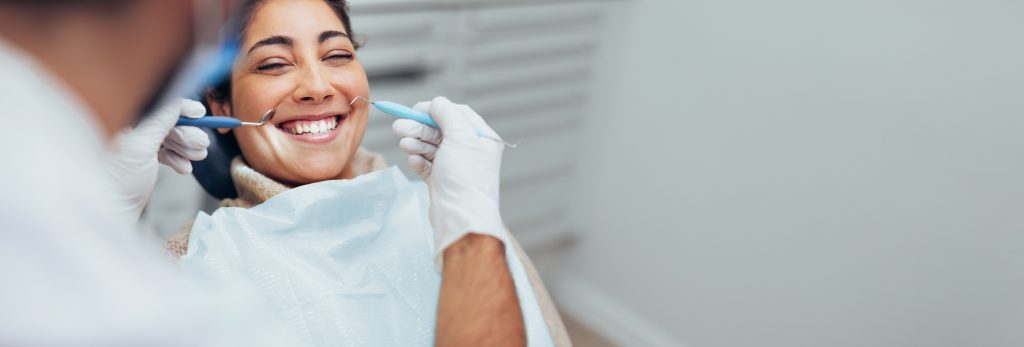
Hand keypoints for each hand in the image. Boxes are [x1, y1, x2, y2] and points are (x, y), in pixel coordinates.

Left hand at [107, 98, 208, 221]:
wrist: (112, 212)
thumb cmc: (117, 182)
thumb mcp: (140, 146)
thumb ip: (159, 120)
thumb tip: (177, 101)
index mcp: (122, 119)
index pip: (157, 104)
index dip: (180, 108)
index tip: (200, 113)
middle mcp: (129, 128)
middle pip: (167, 121)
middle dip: (187, 134)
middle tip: (201, 145)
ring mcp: (136, 144)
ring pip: (170, 137)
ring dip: (186, 147)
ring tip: (195, 158)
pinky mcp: (143, 159)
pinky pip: (167, 152)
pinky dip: (178, 159)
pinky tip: (183, 168)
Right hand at [392, 97, 506, 263]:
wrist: (461, 218)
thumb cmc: (465, 177)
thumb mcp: (460, 136)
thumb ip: (447, 113)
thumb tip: (436, 103)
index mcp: (482, 138)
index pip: (458, 114)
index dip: (436, 110)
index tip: (416, 110)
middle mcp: (470, 151)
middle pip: (440, 130)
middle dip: (419, 128)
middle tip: (398, 127)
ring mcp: (455, 167)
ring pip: (431, 147)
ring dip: (416, 143)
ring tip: (405, 145)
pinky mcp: (442, 182)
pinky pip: (427, 165)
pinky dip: (419, 161)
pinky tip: (414, 161)